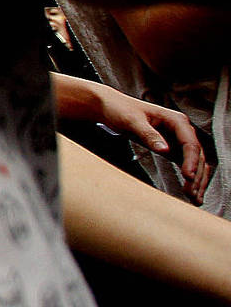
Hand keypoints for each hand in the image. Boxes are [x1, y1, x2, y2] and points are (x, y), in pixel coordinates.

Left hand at [53, 74, 210, 198]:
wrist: (109, 106)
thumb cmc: (120, 109)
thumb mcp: (132, 121)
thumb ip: (149, 135)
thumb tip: (165, 150)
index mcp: (176, 120)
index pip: (190, 143)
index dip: (191, 161)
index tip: (189, 177)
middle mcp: (181, 130)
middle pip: (197, 155)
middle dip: (198, 176)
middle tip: (193, 195)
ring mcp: (178, 140)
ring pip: (195, 162)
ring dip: (197, 180)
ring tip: (195, 199)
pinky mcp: (172, 148)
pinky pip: (185, 164)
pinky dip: (190, 178)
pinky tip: (190, 193)